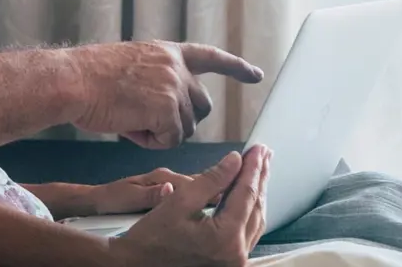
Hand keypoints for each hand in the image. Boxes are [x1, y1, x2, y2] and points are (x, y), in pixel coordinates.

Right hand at [66, 41, 263, 148]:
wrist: (72, 81)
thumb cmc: (88, 78)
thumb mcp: (129, 65)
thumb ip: (154, 78)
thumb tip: (164, 106)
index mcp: (167, 52)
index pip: (211, 56)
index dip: (235, 67)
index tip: (255, 74)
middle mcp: (176, 67)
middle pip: (201, 105)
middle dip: (182, 120)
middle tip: (150, 124)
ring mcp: (174, 88)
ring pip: (184, 127)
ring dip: (159, 132)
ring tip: (128, 121)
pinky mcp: (167, 109)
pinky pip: (171, 139)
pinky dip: (151, 141)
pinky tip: (129, 128)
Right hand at [109, 144, 272, 266]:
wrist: (138, 263)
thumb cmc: (152, 235)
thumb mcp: (179, 200)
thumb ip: (211, 179)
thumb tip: (235, 160)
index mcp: (225, 237)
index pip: (245, 194)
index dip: (252, 168)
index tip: (257, 148)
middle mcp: (237, 252)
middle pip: (256, 207)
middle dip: (259, 178)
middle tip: (263, 153)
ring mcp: (235, 260)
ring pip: (255, 220)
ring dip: (257, 193)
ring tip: (259, 169)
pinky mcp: (230, 261)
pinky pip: (248, 231)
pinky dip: (249, 210)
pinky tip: (248, 195)